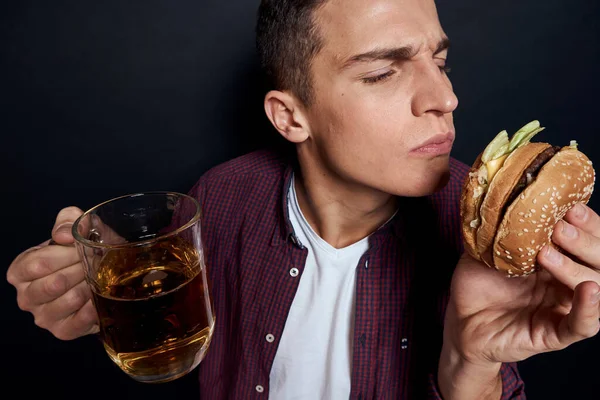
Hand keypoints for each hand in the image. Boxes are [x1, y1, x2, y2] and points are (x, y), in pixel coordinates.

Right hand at [6, 207, 98, 339]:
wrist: (108, 276)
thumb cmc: (87, 250)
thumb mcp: (79, 228)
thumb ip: (69, 221)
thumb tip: (63, 235)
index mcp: (21, 269)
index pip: (38, 263)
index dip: (66, 255)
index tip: (84, 248)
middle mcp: (26, 296)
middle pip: (54, 283)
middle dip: (81, 270)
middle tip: (97, 263)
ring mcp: (43, 316)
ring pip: (68, 301)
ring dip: (90, 287)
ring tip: (98, 278)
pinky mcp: (62, 331)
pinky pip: (78, 322)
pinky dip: (93, 308)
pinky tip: (99, 298)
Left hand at [439, 202, 599, 398]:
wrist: (461, 321)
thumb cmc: (477, 284)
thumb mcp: (485, 248)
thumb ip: (498, 225)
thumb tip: (500, 191)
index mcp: (557, 257)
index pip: (586, 237)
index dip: (586, 222)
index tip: (571, 206)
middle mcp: (566, 281)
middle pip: (597, 260)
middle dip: (584, 241)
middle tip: (560, 228)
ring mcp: (562, 307)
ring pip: (593, 286)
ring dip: (575, 268)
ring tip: (548, 253)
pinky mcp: (554, 333)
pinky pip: (583, 325)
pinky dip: (589, 308)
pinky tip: (588, 290)